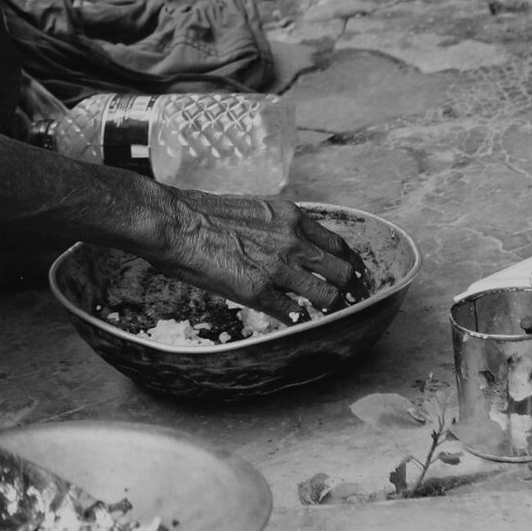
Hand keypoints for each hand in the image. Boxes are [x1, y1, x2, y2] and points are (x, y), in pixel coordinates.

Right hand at [150, 189, 363, 323]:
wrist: (176, 221)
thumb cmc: (204, 213)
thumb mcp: (255, 208)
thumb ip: (279, 227)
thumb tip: (291, 246)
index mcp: (291, 217)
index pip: (338, 245)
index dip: (351, 265)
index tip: (355, 277)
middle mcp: (292, 241)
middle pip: (342, 272)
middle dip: (350, 290)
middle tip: (350, 303)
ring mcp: (278, 267)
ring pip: (326, 297)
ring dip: (328, 309)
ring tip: (325, 317)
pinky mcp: (259, 291)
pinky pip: (293, 314)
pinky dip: (298, 320)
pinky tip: (295, 323)